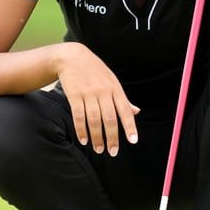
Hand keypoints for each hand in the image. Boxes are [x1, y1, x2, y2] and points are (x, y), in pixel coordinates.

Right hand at [52, 42, 138, 156]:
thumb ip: (123, 99)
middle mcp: (103, 91)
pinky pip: (79, 116)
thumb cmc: (95, 71)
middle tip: (113, 152)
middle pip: (109, 118)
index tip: (133, 140)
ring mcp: (88, 93)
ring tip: (99, 149)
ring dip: (97, 137)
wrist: (73, 57)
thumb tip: (137, 112)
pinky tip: (84, 139)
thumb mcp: (112, 81)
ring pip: (94, 120)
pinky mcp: (74, 95)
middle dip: (112, 138)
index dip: (130, 126)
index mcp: (115, 89)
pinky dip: (81, 130)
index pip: (125, 110)